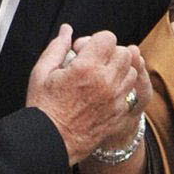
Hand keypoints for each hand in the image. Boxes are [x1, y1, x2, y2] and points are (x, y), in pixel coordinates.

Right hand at [27, 27, 151, 165]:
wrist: (51, 142)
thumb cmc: (43, 109)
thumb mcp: (41, 73)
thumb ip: (57, 48)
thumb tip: (67, 30)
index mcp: (86, 68)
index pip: (108, 38)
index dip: (97, 41)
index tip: (86, 51)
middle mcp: (105, 82)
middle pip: (124, 53)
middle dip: (110, 53)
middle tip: (95, 63)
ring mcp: (115, 99)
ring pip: (131, 72)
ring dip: (118, 71)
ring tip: (100, 79)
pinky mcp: (119, 114)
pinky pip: (130, 93)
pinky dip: (120, 90)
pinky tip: (103, 95)